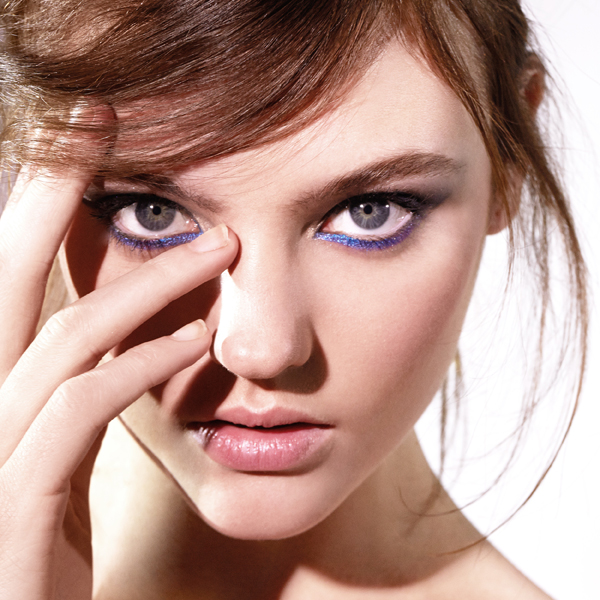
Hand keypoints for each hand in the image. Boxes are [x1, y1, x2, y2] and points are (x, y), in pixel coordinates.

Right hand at [0, 119, 236, 598]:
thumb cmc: (46, 540)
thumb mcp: (64, 450)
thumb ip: (91, 386)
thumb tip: (152, 325)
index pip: (16, 275)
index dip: (39, 198)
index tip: (83, 136)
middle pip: (10, 274)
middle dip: (50, 191)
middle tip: (99, 121)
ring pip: (66, 336)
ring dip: (146, 284)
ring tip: (218, 248)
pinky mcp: (16, 501)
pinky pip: (84, 410)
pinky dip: (142, 364)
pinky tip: (194, 339)